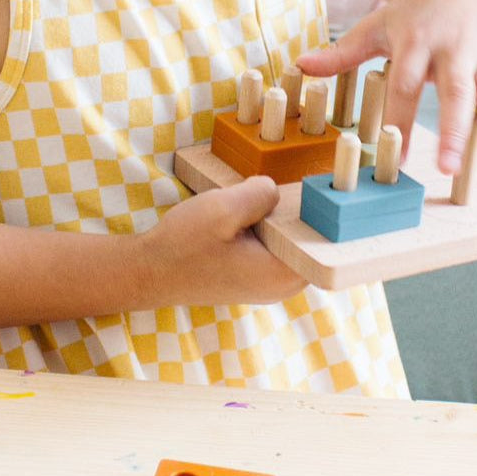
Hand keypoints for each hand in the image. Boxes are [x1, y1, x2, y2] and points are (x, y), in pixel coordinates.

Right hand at [140, 176, 306, 306]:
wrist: (150, 272)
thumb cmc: (183, 246)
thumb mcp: (223, 208)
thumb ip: (261, 193)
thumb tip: (276, 190)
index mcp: (283, 274)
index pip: (325, 239)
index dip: (322, 210)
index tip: (316, 188)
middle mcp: (283, 287)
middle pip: (309, 239)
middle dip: (296, 213)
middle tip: (274, 194)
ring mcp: (270, 286)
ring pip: (289, 241)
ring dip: (277, 220)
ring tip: (254, 207)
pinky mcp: (256, 280)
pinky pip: (273, 248)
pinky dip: (264, 231)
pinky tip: (244, 220)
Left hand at [297, 0, 476, 173]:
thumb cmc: (415, 13)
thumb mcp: (378, 26)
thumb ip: (343, 53)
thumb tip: (302, 67)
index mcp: (417, 41)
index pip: (405, 87)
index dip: (400, 122)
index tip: (397, 158)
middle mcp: (453, 47)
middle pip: (453, 92)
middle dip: (452, 130)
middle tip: (446, 167)